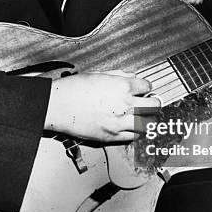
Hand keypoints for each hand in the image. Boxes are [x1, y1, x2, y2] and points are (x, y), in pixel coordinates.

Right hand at [44, 72, 160, 142]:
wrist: (57, 105)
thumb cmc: (74, 88)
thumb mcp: (98, 74)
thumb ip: (119, 75)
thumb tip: (132, 76)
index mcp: (122, 86)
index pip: (147, 86)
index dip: (146, 87)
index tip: (143, 89)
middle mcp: (124, 105)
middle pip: (154, 106)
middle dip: (154, 103)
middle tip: (151, 103)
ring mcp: (119, 122)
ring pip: (148, 124)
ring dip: (147, 119)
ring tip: (144, 116)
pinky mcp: (111, 136)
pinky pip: (133, 137)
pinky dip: (136, 132)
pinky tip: (132, 127)